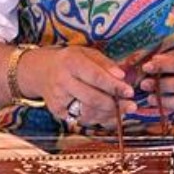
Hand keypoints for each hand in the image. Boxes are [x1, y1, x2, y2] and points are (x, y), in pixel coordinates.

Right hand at [19, 46, 135, 127]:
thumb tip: (122, 76)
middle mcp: (62, 81)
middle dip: (115, 105)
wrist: (42, 71)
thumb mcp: (87, 53)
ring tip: (122, 110)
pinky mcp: (57, 111)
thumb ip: (105, 63)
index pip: (96, 76)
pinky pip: (82, 119)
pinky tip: (109, 115)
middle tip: (131, 106)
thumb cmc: (70, 61)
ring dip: (109, 114)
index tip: (130, 92)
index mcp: (71, 62)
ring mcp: (58, 99)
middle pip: (92, 98)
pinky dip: (98, 119)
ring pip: (88, 113)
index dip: (114, 86)